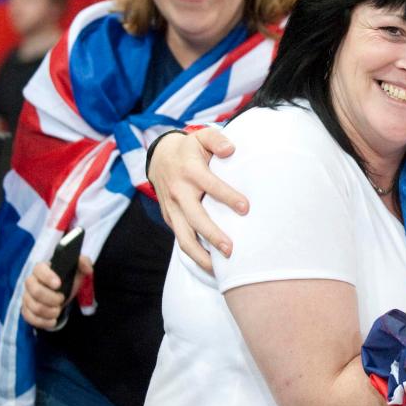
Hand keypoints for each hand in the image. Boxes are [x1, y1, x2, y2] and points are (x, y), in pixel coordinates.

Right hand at [21, 256, 92, 330]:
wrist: (64, 291)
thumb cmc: (68, 278)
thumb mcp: (77, 269)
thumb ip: (84, 263)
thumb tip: (88, 269)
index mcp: (41, 269)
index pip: (39, 270)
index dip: (48, 277)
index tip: (59, 284)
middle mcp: (30, 282)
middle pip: (36, 291)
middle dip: (52, 298)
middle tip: (62, 299)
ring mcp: (27, 296)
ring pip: (34, 307)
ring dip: (49, 312)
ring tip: (58, 311)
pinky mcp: (26, 309)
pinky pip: (29, 317)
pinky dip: (42, 322)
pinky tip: (53, 321)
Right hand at [148, 128, 245, 271]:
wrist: (159, 156)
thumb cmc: (190, 148)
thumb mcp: (202, 136)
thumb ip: (217, 139)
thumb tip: (230, 149)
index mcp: (190, 171)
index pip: (210, 185)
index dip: (227, 196)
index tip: (245, 208)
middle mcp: (179, 192)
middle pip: (195, 218)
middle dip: (212, 235)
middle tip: (231, 249)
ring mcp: (172, 208)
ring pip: (183, 236)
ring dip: (200, 254)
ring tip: (219, 268)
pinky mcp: (169, 218)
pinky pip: (180, 239)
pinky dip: (193, 254)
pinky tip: (210, 266)